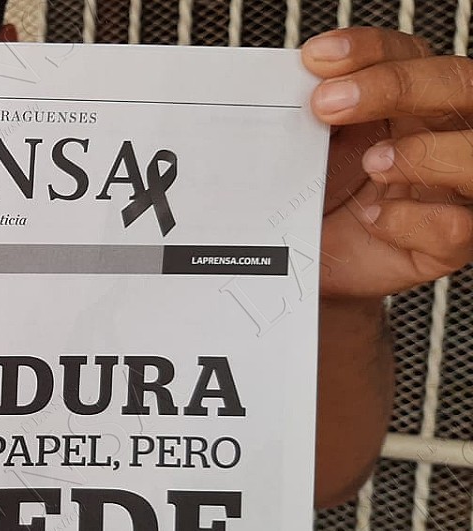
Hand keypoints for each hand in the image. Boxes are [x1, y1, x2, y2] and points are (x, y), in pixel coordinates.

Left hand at [303, 27, 472, 297]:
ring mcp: (456, 188)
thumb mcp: (313, 151)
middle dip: (396, 87)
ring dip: (423, 152)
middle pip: (458, 85)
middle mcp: (446, 134)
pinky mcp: (451, 243)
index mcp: (413, 103)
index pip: (407, 54)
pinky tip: (372, 219)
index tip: (317, 58)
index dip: (368, 51)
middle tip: (327, 103)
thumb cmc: (322, 201)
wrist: (314, 266)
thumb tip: (289, 85)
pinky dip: (412, 220)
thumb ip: (316, 117)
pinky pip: (456, 226)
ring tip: (372, 163)